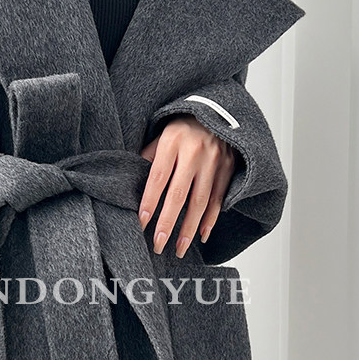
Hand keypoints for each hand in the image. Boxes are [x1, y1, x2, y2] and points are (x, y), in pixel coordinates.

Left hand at [138, 114, 238, 255]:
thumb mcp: (161, 136)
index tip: (141, 223)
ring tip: (179, 248)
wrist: (218, 110)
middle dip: (168, 223)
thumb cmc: (182, 129)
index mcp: (173, 142)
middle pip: (179, 195)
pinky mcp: (228, 169)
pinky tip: (202, 236)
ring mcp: (214, 162)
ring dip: (189, 229)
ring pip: (200, 202)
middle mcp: (195, 152)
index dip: (149, 202)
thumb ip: (148, 158)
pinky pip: (218, 199)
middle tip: (158, 245)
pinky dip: (211, 220)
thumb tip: (130, 184)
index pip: (157, 178)